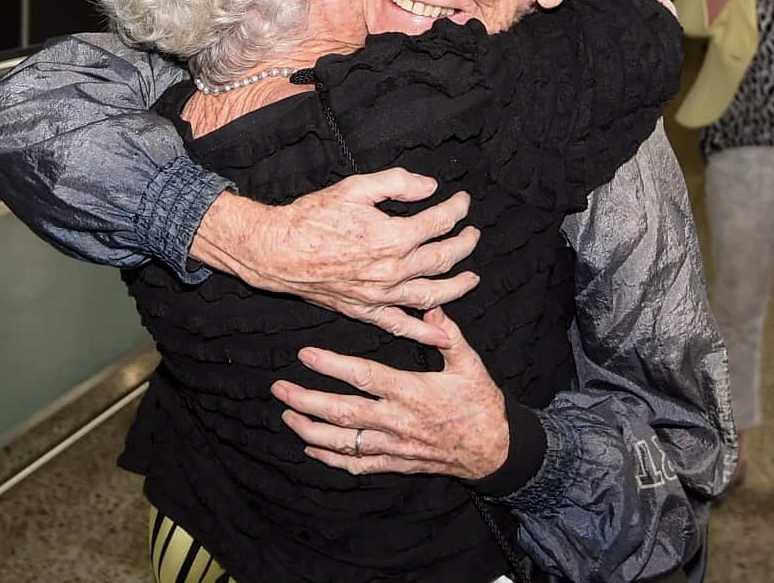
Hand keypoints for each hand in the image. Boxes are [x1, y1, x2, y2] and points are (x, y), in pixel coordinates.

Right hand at [192, 170, 480, 347]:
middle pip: (442, 257)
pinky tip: (443, 336)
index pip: (439, 223)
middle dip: (464, 243)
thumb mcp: (355, 187)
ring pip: (431, 293)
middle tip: (472, 233)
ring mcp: (380, 294)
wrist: (277, 251)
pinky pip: (400, 325)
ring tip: (472, 278)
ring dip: (457, 286)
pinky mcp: (365, 310)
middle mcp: (392, 269)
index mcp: (393, 236)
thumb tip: (430, 186)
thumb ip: (397, 183)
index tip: (462, 200)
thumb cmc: (312, 217)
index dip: (456, 209)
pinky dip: (424, 333)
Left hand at [272, 308, 508, 478]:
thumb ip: (448, 335)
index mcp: (411, 391)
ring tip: (287, 415)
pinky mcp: (396, 463)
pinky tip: (312, 450)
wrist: (494, 450)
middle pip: (342, 412)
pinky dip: (332, 460)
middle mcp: (397, 421)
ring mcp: (394, 445)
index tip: (306, 354)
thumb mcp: (470, 364)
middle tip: (279, 388)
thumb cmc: (481, 404)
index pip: (364, 376)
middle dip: (307, 400)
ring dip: (310, 431)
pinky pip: (358, 465)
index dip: (332, 365)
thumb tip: (432, 307)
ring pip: (344, 442)